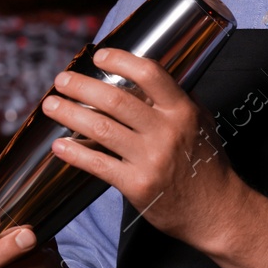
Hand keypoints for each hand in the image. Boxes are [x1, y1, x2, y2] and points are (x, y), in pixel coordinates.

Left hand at [39, 47, 242, 252]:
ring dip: (70, 114)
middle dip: (82, 86)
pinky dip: (75, 153)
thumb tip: (149, 76)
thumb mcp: (202, 124)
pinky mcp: (137, 186)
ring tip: (51, 105)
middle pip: (116, 100)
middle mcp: (167, 132)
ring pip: (101, 128)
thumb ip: (178, 100)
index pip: (150, 74)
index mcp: (183, 111)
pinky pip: (99, 164)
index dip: (121, 60)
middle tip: (61, 80)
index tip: (99, 56)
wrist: (216, 212)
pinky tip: (59, 146)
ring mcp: (151, 159)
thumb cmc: (207, 165)